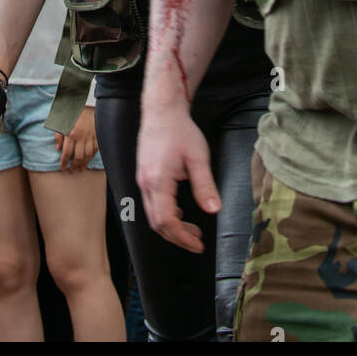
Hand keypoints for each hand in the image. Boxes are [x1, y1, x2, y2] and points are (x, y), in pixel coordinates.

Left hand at [54, 104, 97, 172]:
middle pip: (78, 156)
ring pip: (88, 155)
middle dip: (75, 165)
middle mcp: (81, 136)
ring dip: (84, 163)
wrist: (85, 101)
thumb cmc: (71, 111)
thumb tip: (57, 148)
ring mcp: (90, 136)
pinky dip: (92, 155)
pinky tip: (89, 159)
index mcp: (70, 133)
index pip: (67, 153)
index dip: (64, 162)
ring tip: (81, 168)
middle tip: (72, 170)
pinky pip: (96, 149)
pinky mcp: (97, 134)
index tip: (63, 168)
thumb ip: (58, 135)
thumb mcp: (60, 121)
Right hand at [137, 105, 220, 252]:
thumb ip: (205, 185)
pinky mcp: (144, 176)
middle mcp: (145, 183)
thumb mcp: (198, 157)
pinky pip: (151, 203)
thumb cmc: (180, 130)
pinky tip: (179, 211)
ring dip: (171, 226)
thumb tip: (214, 209)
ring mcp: (142, 180)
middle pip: (156, 223)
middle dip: (177, 237)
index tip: (198, 245)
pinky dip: (165, 214)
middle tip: (197, 242)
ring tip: (191, 230)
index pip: (166, 220)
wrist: (162, 110)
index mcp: (158, 181)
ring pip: (152, 215)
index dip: (182, 237)